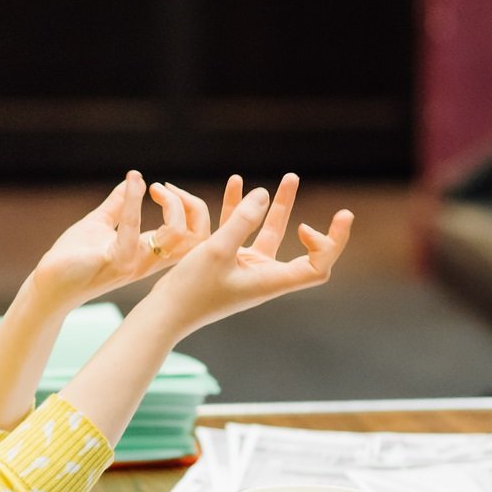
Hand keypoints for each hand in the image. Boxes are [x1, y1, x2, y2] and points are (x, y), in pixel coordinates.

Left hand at [30, 171, 211, 308]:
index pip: (193, 235)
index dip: (191, 208)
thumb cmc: (72, 258)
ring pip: (177, 235)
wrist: (49, 283)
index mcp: (150, 252)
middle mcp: (149, 260)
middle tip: (164, 188)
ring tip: (149, 186)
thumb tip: (131, 181)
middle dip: (193, 206)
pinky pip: (134, 230)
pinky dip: (135, 202)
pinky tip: (131, 184)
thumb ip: (117, 205)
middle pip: (199, 238)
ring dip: (170, 204)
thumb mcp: (100, 225)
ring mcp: (136, 263)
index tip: (162, 188)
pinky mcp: (116, 262)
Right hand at [141, 173, 352, 334]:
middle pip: (301, 248)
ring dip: (277, 207)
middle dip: (302, 213)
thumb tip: (264, 194)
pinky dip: (241, 211)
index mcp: (271, 281)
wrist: (164, 314)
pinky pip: (243, 233)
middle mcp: (265, 276)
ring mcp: (249, 269)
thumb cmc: (191, 290)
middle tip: (298, 181)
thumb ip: (242, 221)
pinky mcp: (231, 263)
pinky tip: (235, 183)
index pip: (317, 268)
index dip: (327, 245)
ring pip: (271, 233)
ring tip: (288, 178)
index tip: (306, 225)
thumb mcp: (217, 250)